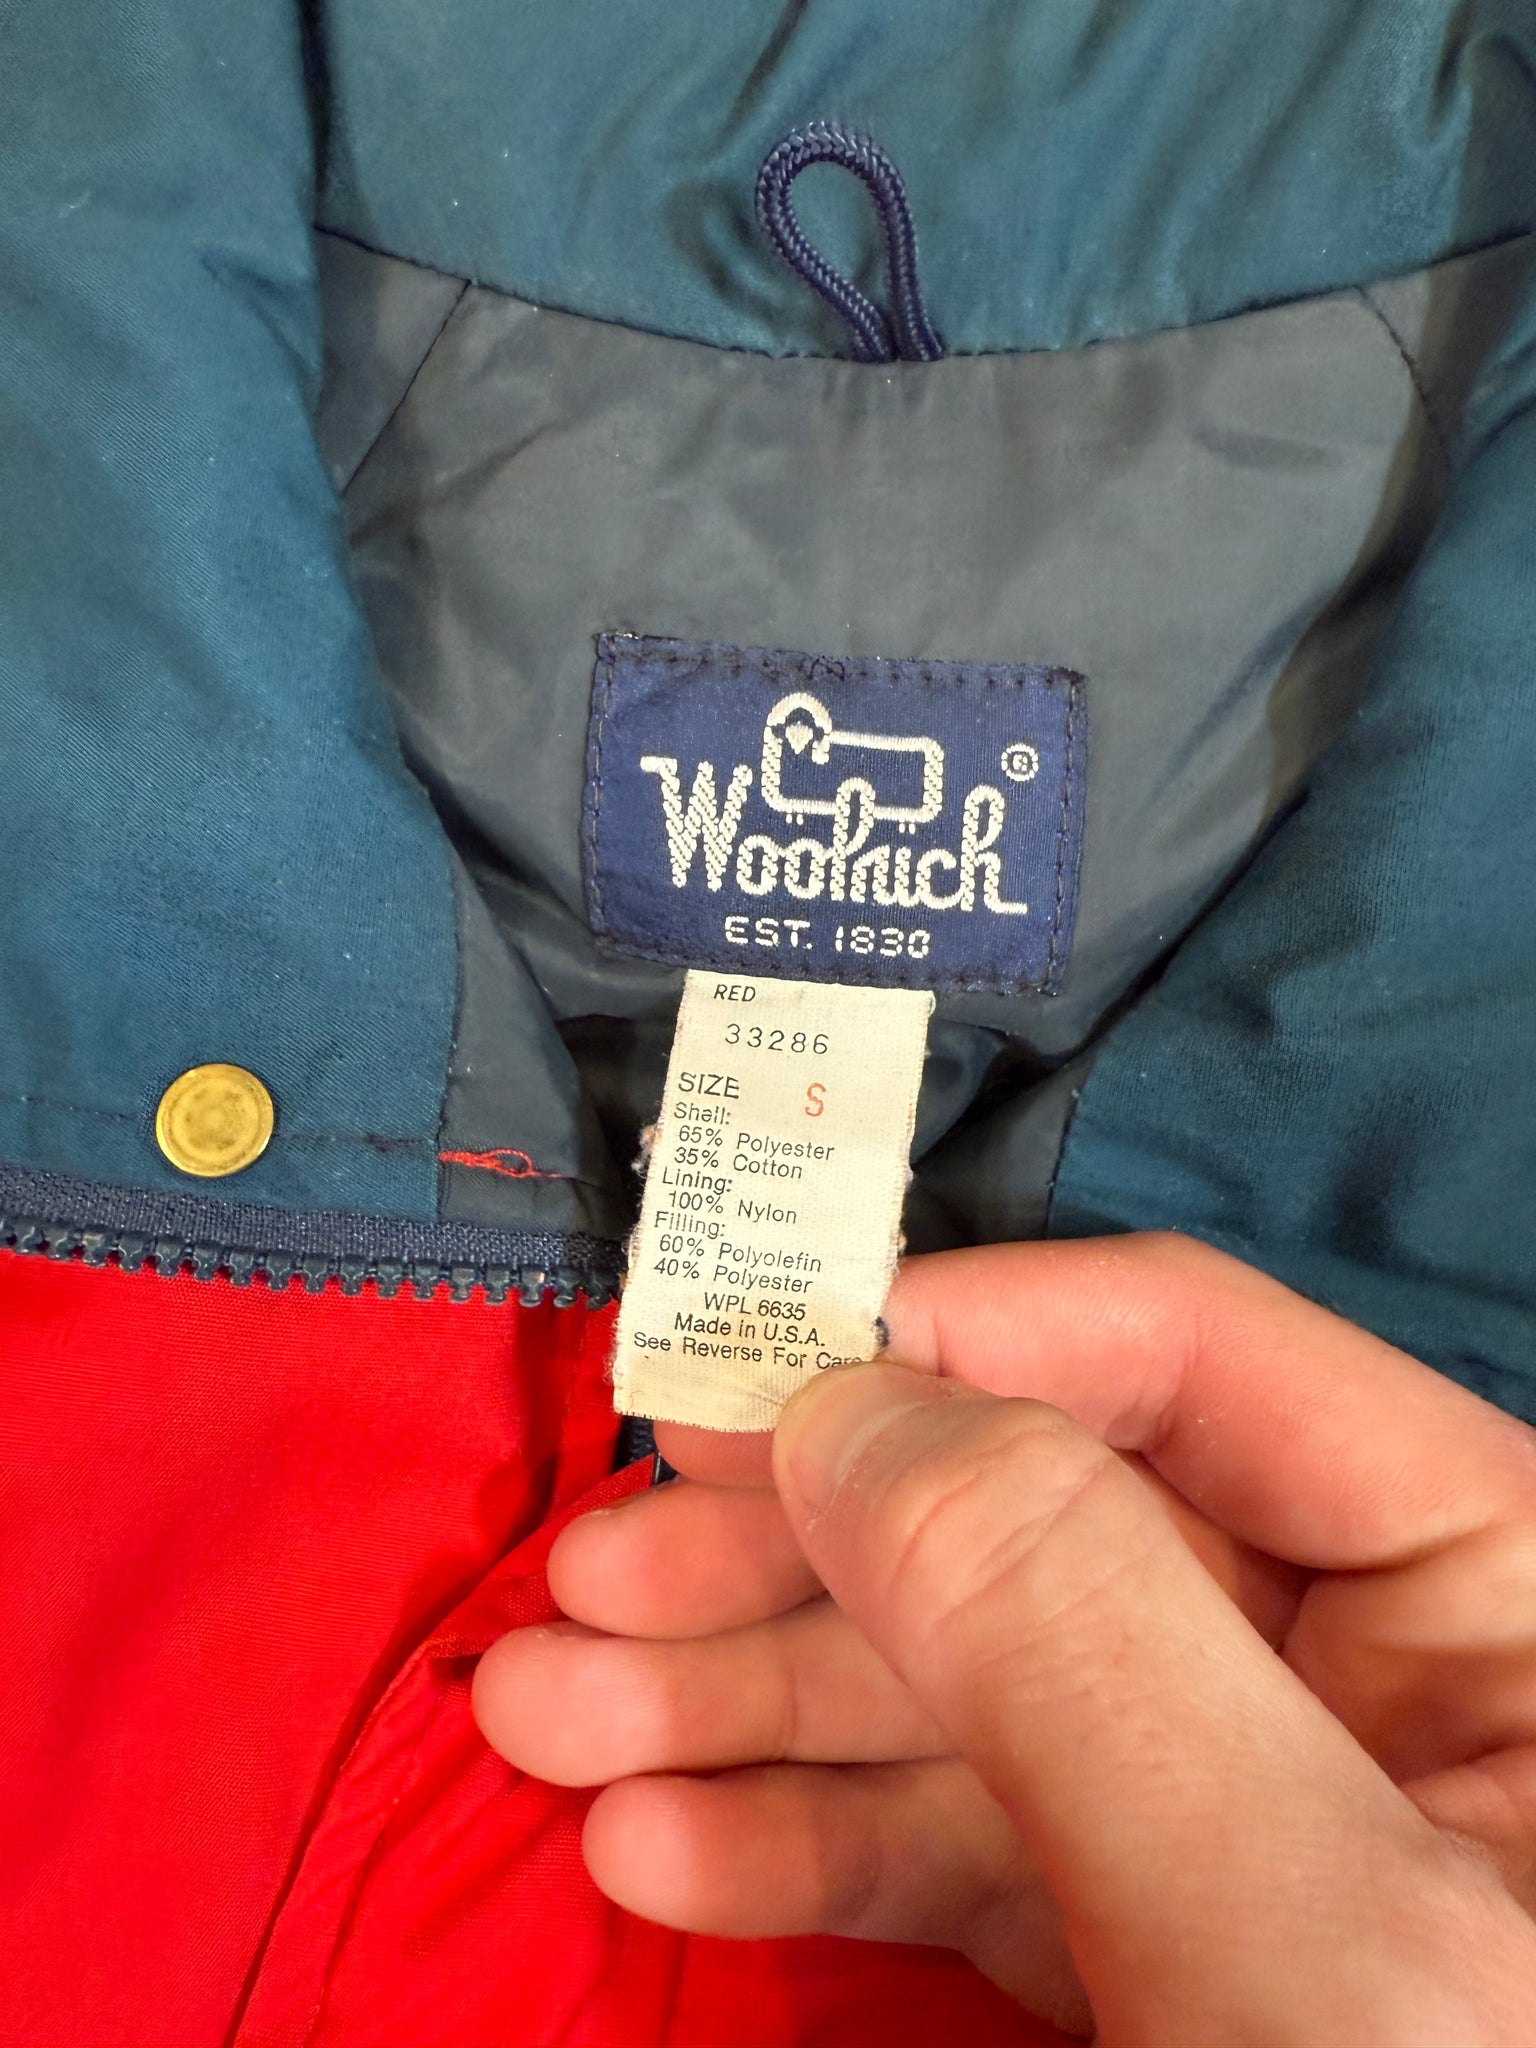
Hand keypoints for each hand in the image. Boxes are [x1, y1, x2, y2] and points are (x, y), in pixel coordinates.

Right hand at [473, 1236, 1535, 2043]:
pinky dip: (805, 1843)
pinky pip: (966, 1846)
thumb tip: (857, 1401)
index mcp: (1505, 1590)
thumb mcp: (1318, 1936)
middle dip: (800, 1550)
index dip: (962, 1333)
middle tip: (589, 1578)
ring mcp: (1257, 1818)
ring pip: (973, 1688)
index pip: (1202, 1360)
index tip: (740, 1371)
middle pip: (1043, 1521)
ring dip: (747, 1699)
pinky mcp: (1166, 1954)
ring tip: (546, 1710)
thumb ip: (1088, 1634)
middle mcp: (1381, 1675)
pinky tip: (662, 1846)